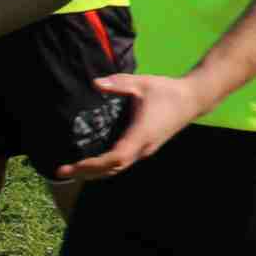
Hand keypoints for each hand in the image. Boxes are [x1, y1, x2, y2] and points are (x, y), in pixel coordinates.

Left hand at [52, 72, 201, 181]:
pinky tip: (92, 161)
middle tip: (62, 171)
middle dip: (87, 172)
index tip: (75, 165)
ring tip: (73, 170)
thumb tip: (95, 83)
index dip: (94, 164)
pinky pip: (123, 162)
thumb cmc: (167, 91)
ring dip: (95, 172)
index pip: (115, 158)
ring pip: (118, 168)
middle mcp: (143, 147)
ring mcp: (145, 150)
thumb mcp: (141, 83)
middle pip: (113, 169)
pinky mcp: (146, 147)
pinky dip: (105, 166)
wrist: (192, 99)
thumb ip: (118, 83)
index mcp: (141, 134)